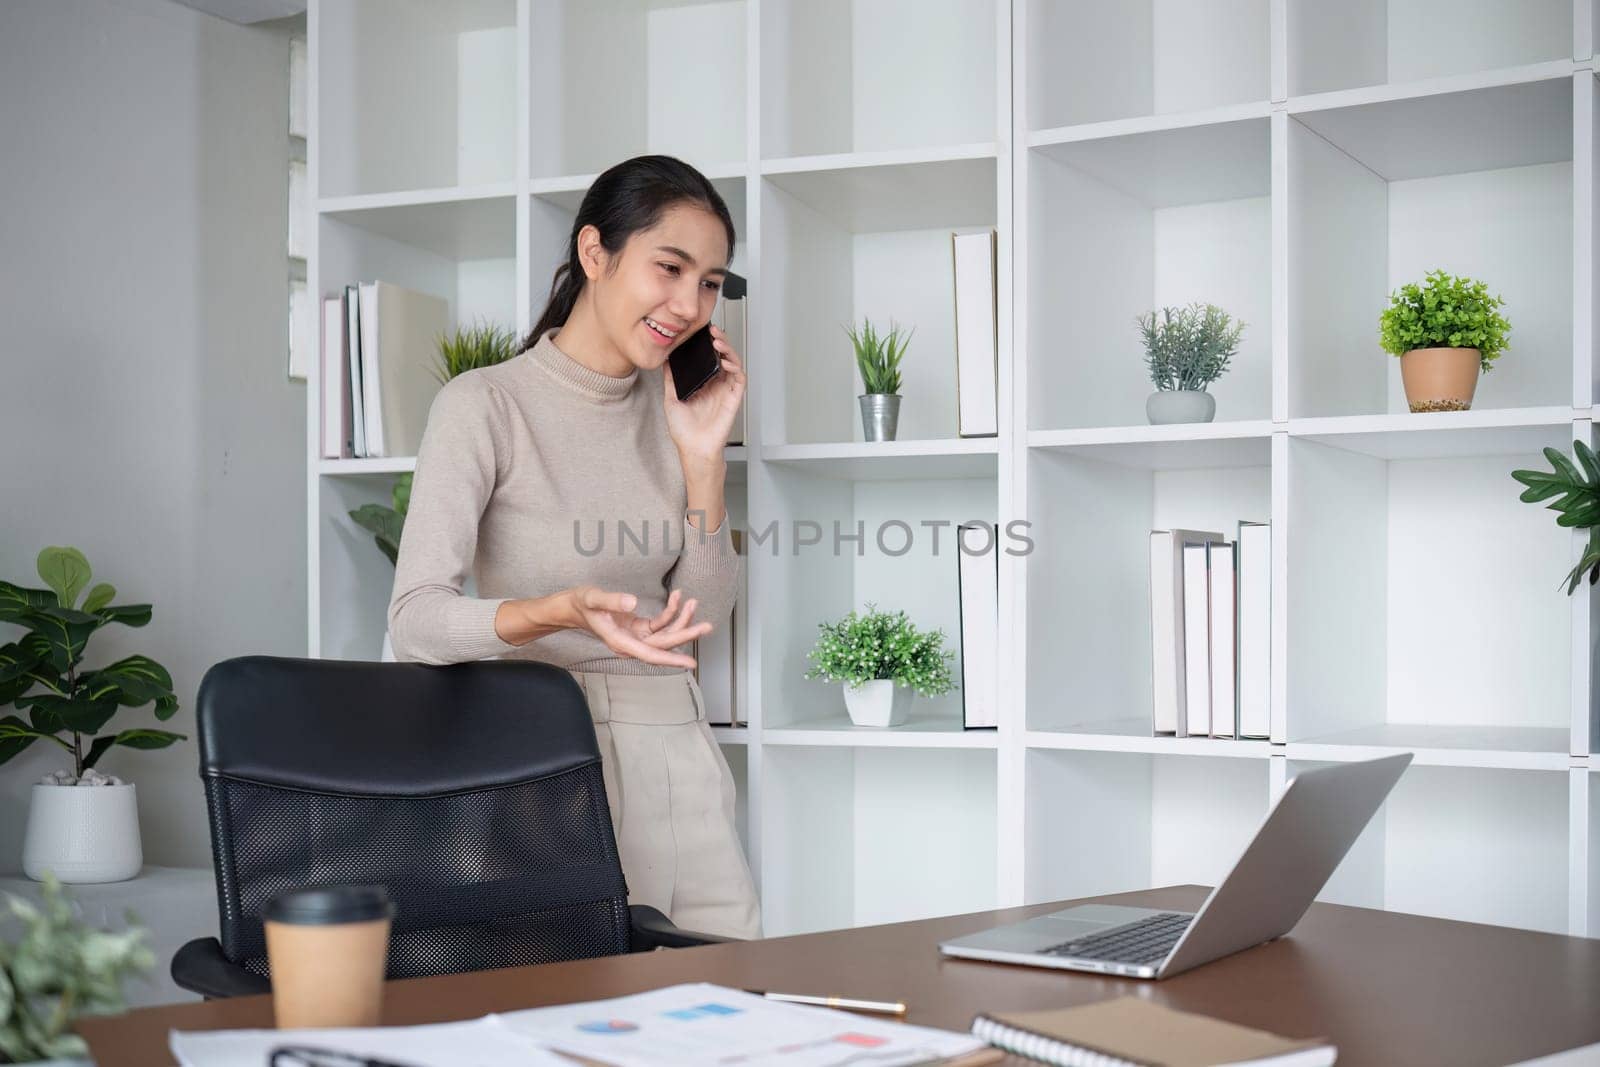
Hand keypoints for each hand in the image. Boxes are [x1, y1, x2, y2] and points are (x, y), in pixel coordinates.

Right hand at [565, 586, 710, 668]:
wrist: (573, 607)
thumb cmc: (582, 604)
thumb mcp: (593, 598)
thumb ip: (612, 600)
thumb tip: (632, 601)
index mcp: (620, 642)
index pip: (651, 654)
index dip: (671, 659)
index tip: (690, 663)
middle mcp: (631, 643)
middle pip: (664, 644)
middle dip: (686, 634)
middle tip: (707, 626)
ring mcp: (636, 637)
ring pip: (665, 634)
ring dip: (681, 619)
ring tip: (692, 602)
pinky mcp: (639, 629)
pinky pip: (660, 624)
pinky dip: (671, 611)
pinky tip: (677, 597)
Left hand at [663, 324, 745, 463]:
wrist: (693, 448)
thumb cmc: (684, 430)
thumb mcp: (671, 398)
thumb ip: (670, 379)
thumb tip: (664, 360)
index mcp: (704, 383)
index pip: (709, 357)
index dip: (708, 343)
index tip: (700, 331)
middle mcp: (716, 384)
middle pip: (723, 355)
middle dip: (720, 340)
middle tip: (711, 329)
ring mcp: (726, 390)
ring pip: (733, 363)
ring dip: (728, 350)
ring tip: (718, 341)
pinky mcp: (733, 398)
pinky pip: (739, 378)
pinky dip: (735, 367)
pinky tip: (725, 361)